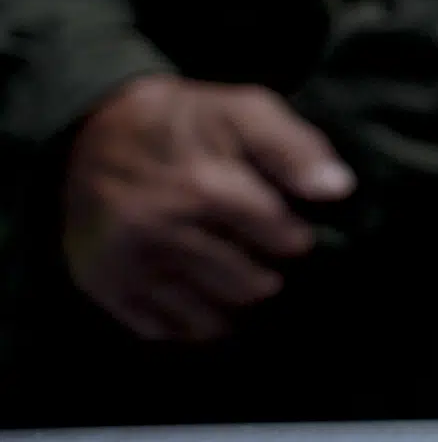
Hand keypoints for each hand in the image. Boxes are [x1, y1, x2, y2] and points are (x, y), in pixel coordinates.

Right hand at [62, 75, 355, 343]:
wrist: (96, 130)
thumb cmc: (187, 121)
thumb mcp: (245, 110)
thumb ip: (295, 149)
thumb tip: (338, 190)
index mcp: (204, 187)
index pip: (281, 239)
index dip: (295, 238)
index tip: (294, 233)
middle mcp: (162, 232)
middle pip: (250, 286)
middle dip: (268, 275)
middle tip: (265, 259)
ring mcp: (129, 264)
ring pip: (210, 318)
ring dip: (234, 304)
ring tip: (239, 279)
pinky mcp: (105, 286)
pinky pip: (165, 330)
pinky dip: (192, 322)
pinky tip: (204, 297)